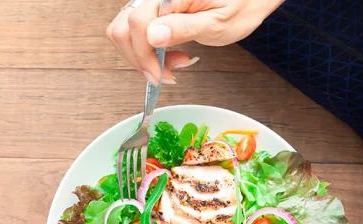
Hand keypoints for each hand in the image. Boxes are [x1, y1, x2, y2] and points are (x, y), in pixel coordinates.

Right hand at [106, 0, 283, 83]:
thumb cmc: (241, 6)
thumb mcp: (217, 23)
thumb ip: (183, 28)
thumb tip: (153, 35)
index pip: (138, 24)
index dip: (144, 55)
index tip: (159, 76)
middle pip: (122, 28)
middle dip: (139, 59)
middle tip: (165, 74)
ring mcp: (153, 1)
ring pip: (123, 31)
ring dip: (141, 56)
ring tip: (171, 64)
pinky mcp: (153, 10)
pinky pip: (135, 31)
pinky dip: (145, 49)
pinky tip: (167, 55)